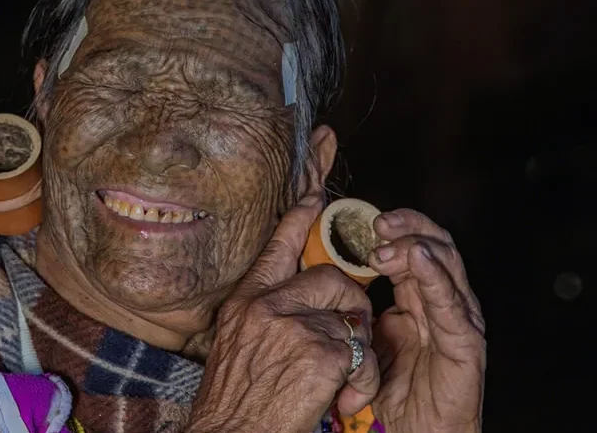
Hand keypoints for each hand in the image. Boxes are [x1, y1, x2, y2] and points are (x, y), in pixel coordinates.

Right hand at [185, 196, 379, 432]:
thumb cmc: (236, 399)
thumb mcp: (238, 343)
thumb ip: (267, 314)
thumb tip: (303, 299)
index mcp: (246, 302)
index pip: (276, 248)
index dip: (298, 219)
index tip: (314, 196)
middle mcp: (267, 306)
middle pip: (330, 279)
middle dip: (349, 304)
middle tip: (349, 333)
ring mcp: (293, 327)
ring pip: (351, 320)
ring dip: (356, 353)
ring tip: (340, 381)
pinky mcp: (321, 353)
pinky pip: (360, 354)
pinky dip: (360, 380)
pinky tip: (341, 397)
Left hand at [367, 209, 485, 432]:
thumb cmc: (394, 391)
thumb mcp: (367, 338)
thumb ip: (358, 307)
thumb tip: (324, 273)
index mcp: (419, 297)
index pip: (412, 246)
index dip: (393, 227)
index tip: (361, 218)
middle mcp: (443, 302)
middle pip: (434, 245)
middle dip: (407, 227)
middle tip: (377, 223)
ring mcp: (459, 320)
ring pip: (447, 265)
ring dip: (416, 247)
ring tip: (389, 240)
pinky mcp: (467, 345)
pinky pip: (453, 306)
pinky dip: (436, 279)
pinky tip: (420, 260)